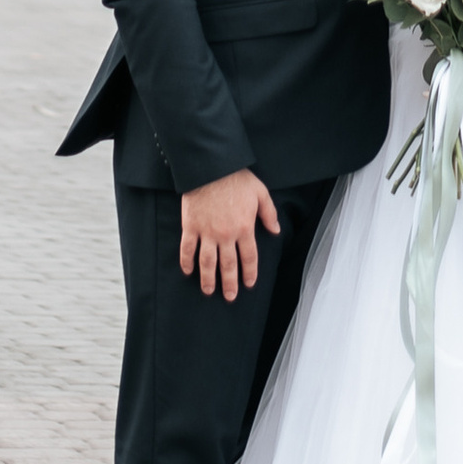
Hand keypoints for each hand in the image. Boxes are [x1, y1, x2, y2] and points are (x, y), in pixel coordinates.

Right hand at [178, 170, 280, 298]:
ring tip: (209, 291)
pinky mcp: (190, 227)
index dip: (249, 273)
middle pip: (228, 266)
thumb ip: (269, 213)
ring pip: (207, 263)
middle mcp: (226, 235)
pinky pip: (187, 249)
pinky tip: (188, 271)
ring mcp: (206, 232)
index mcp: (244, 228)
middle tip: (230, 296)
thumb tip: (275, 230)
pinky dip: (187, 262)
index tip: (249, 284)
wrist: (211, 167)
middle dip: (229, 283)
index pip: (249, 258)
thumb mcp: (260, 192)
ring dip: (208, 279)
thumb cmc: (237, 178)